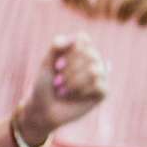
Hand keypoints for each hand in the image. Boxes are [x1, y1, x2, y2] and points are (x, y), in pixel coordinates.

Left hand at [16, 31, 108, 145]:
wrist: (43, 110)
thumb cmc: (43, 85)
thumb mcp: (46, 63)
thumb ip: (57, 45)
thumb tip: (80, 36)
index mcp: (80, 49)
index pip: (83, 40)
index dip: (69, 53)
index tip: (56, 66)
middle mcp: (93, 59)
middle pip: (90, 55)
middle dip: (69, 71)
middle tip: (57, 82)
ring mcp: (100, 75)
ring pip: (94, 71)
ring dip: (73, 82)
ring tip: (63, 90)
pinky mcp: (103, 91)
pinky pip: (99, 86)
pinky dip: (81, 92)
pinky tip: (75, 96)